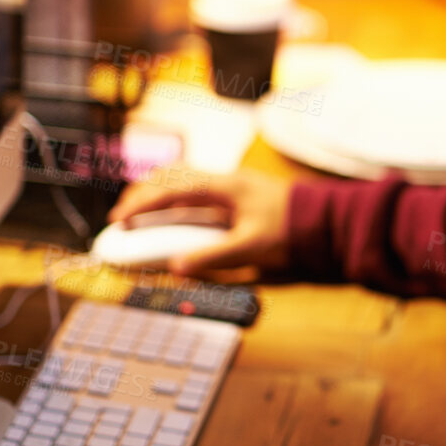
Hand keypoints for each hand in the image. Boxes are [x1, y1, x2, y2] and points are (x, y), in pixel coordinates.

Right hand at [108, 168, 293, 275]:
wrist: (325, 219)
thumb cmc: (293, 230)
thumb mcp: (253, 247)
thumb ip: (214, 257)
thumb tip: (175, 267)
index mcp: (224, 186)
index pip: (171, 189)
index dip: (141, 204)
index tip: (120, 221)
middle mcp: (223, 179)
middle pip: (171, 177)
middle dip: (142, 196)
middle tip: (121, 220)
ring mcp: (229, 184)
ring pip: (182, 179)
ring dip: (157, 195)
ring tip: (138, 215)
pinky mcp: (234, 193)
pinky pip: (195, 189)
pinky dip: (174, 199)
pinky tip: (169, 215)